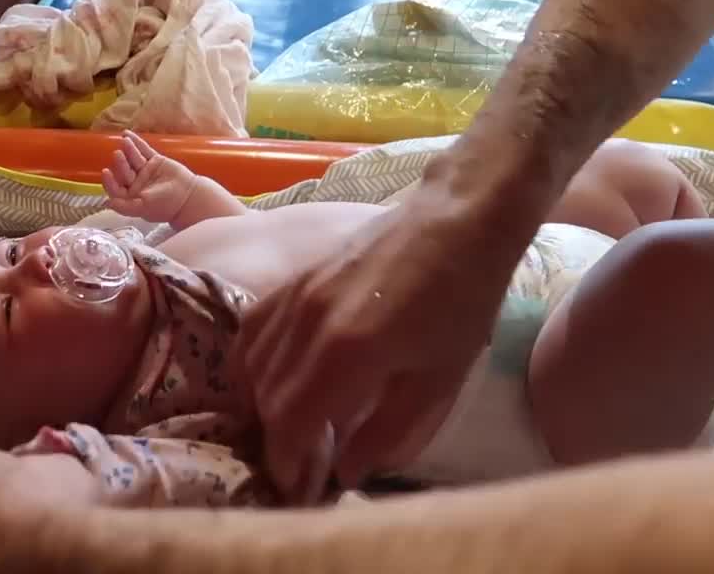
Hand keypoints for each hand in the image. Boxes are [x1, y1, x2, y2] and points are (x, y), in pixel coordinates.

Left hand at [102, 130, 197, 223]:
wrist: (188, 197)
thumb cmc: (165, 205)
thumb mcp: (142, 207)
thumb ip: (124, 206)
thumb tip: (107, 203)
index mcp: (131, 197)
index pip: (116, 188)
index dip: (110, 181)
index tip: (106, 172)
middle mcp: (136, 183)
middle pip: (125, 171)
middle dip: (121, 163)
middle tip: (118, 154)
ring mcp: (146, 171)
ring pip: (134, 159)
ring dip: (128, 150)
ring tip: (124, 141)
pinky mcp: (155, 161)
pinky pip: (144, 150)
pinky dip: (136, 142)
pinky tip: (127, 134)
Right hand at [235, 177, 527, 500]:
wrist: (456, 220)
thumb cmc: (461, 303)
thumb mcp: (439, 381)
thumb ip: (388, 433)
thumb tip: (344, 472)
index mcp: (347, 352)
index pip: (289, 423)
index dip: (288, 465)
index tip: (299, 493)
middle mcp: (307, 322)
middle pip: (265, 399)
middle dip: (277, 443)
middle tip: (302, 470)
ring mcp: (294, 295)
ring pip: (252, 367)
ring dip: (264, 406)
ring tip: (292, 429)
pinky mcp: (294, 279)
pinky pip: (252, 331)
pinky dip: (253, 365)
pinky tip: (275, 381)